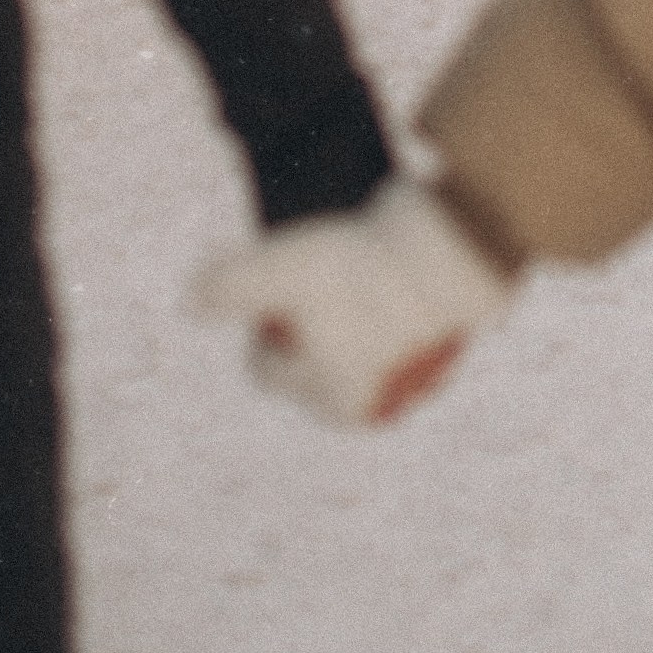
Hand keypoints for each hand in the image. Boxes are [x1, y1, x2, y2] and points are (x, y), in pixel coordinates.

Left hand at [194, 175, 515, 428]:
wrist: (459, 246)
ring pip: (355, 338)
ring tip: (352, 265)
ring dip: (347, 308)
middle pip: (313, 356)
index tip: (284, 279)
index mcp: (338, 406)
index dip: (265, 316)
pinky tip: (384, 265)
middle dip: (306, 319)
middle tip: (317, 271)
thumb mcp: (280, 270)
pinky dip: (387, 299)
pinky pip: (397, 321)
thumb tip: (193, 301)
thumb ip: (226, 288)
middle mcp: (383, 404)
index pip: (269, 365)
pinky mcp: (448, 341)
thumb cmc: (365, 266)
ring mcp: (421, 375)